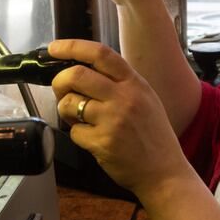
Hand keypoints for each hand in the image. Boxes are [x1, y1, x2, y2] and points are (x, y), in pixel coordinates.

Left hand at [48, 38, 193, 198]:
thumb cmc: (154, 137)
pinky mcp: (102, 142)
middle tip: (60, 89)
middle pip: (77, 75)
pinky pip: (74, 131)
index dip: (72, 47)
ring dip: (66, 109)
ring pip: (70, 103)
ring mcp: (113, 120)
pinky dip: (77, 134)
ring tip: (77, 117)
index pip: (100, 54)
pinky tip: (91, 138)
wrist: (164, 172)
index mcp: (135, 84)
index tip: (54, 49)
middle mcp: (124, 98)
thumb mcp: (146, 99)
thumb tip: (83, 70)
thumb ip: (120, 83)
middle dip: (60, 81)